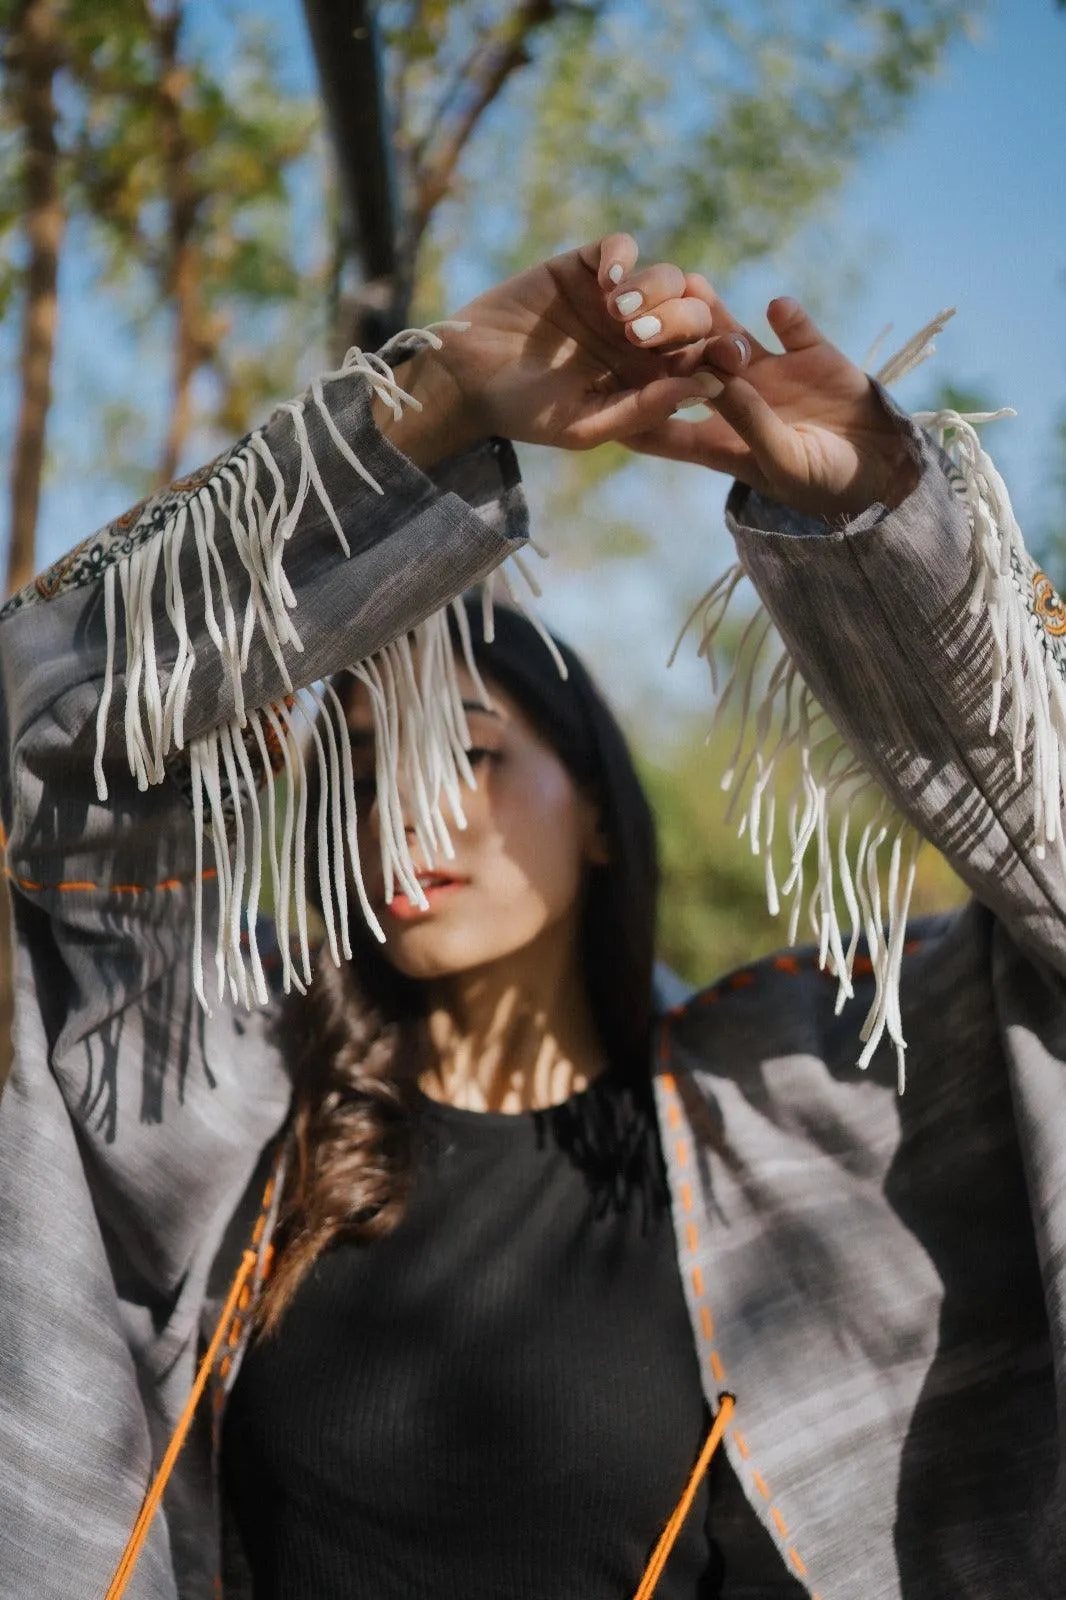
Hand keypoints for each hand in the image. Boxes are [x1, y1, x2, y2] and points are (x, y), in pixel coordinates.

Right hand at [380, 235, 719, 464]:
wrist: (466, 377)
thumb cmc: (525, 414)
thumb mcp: (585, 425)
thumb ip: (644, 409)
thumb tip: (709, 386)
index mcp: (652, 379)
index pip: (705, 359)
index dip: (723, 352)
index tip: (725, 354)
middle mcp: (643, 337)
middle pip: (694, 314)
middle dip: (681, 321)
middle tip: (641, 335)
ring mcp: (616, 299)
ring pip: (667, 276)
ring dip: (654, 290)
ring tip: (618, 312)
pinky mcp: (585, 266)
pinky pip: (621, 246)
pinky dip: (622, 257)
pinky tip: (606, 280)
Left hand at [625, 286, 919, 519]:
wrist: (880, 474)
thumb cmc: (823, 484)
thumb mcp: (780, 459)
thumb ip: (748, 420)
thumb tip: (714, 379)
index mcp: (719, 438)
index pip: (664, 422)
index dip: (632, 407)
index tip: (595, 387)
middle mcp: (738, 400)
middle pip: (691, 365)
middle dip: (665, 339)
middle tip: (636, 311)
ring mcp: (774, 375)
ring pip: (733, 335)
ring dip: (713, 313)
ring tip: (692, 283)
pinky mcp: (812, 355)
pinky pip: (795, 327)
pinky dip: (789, 317)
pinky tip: (779, 306)